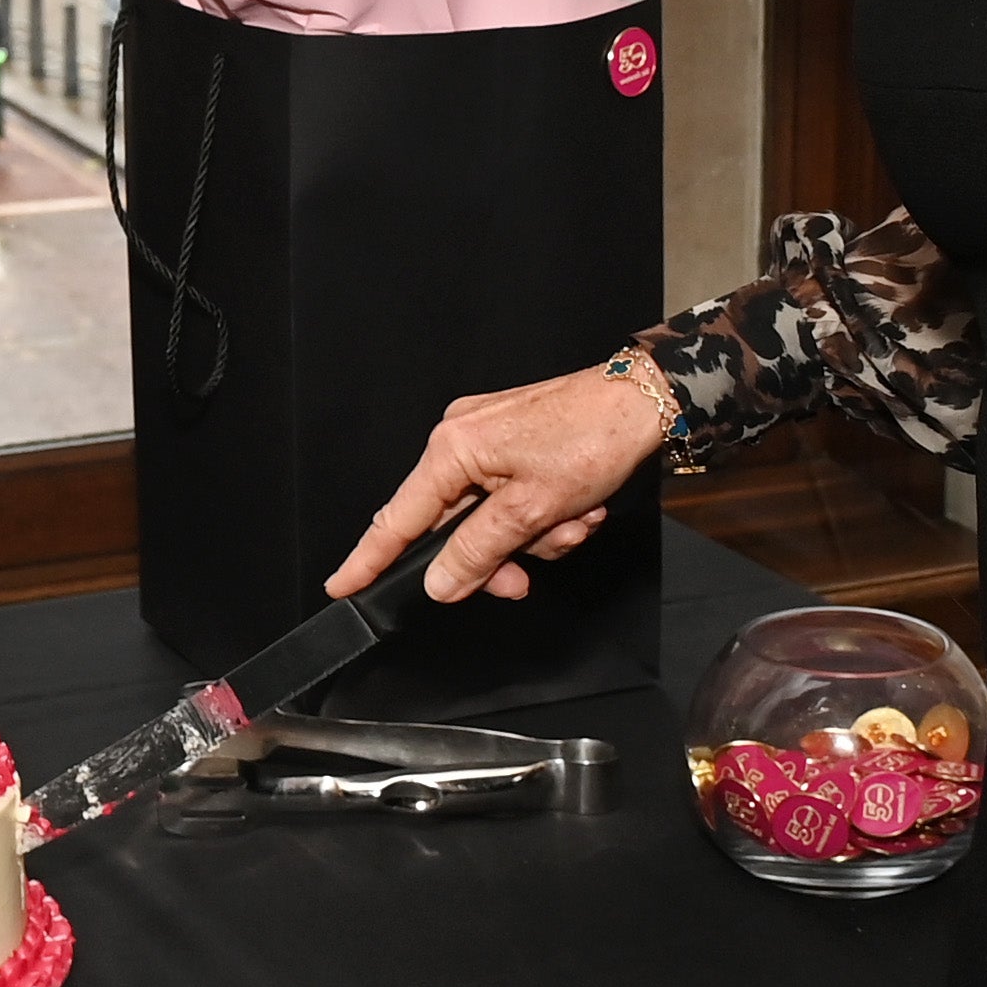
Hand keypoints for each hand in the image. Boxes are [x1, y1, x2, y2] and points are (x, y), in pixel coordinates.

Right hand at [324, 364, 664, 602]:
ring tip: (572, 523)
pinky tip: (576, 509)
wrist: (645, 401)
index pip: (398, 519)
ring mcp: (490, 440)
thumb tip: (440, 582)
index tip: (341, 585)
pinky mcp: (517, 444)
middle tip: (522, 579)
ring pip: (491, 521)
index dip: (370, 558)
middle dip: (494, 558)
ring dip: (532, 538)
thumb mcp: (532, 508)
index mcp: (453, 449)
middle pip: (453, 528)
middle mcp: (462, 440)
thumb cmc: (593, 438)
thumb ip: (479, 550)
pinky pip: (513, 500)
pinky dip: (543, 516)